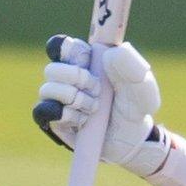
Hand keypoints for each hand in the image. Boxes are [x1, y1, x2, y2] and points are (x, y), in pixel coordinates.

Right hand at [32, 35, 171, 176]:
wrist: (132, 140)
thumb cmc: (135, 107)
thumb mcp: (142, 86)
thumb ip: (132, 66)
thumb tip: (111, 53)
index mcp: (85, 62)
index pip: (62, 46)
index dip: (72, 52)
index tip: (90, 62)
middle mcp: (67, 78)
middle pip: (52, 68)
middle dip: (76, 78)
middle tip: (98, 89)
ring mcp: (58, 99)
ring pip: (48, 89)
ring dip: (75, 99)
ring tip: (95, 108)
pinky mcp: (52, 120)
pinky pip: (43, 111)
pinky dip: (65, 114)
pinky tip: (82, 120)